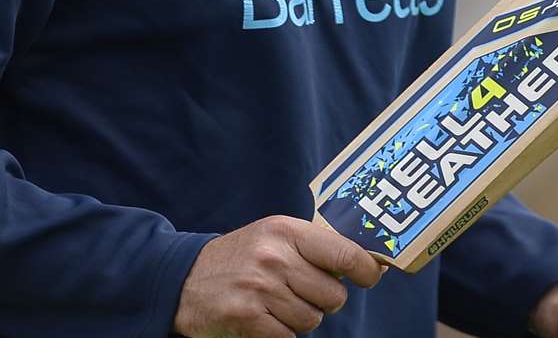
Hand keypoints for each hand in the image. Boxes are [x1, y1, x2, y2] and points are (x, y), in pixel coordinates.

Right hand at [173, 215, 383, 336]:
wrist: (185, 278)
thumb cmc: (242, 257)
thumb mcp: (275, 236)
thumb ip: (316, 246)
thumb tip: (368, 263)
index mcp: (286, 231)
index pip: (345, 253)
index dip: (366, 269)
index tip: (372, 276)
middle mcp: (274, 258)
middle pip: (333, 295)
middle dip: (325, 300)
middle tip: (303, 292)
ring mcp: (259, 289)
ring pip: (313, 320)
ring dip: (301, 317)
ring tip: (278, 303)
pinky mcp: (246, 318)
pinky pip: (288, 337)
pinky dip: (281, 332)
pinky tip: (264, 317)